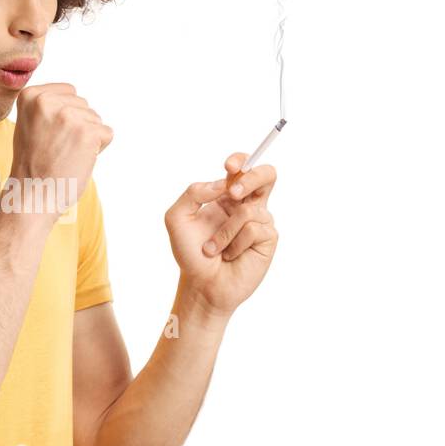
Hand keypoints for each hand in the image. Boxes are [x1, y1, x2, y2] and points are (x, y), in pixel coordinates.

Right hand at [10, 82, 113, 220]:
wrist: (32, 194)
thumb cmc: (33, 165)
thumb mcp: (29, 124)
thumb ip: (48, 107)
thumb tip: (75, 99)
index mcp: (31, 95)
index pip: (69, 92)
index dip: (65, 117)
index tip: (48, 136)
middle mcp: (48, 101)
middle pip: (84, 105)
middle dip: (77, 126)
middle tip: (56, 149)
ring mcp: (69, 116)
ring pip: (96, 120)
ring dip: (87, 139)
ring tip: (65, 155)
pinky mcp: (88, 132)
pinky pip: (107, 134)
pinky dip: (97, 150)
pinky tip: (77, 160)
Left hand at [164, 151, 278, 315]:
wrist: (200, 285)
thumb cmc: (190, 253)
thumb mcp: (177, 218)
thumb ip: (193, 193)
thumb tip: (222, 183)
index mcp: (226, 197)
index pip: (242, 168)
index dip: (241, 160)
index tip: (228, 166)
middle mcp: (246, 206)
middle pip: (266, 175)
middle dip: (252, 177)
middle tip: (233, 192)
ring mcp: (259, 222)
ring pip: (249, 210)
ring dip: (225, 231)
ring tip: (213, 248)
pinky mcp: (268, 239)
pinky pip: (254, 229)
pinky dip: (235, 243)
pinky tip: (230, 255)